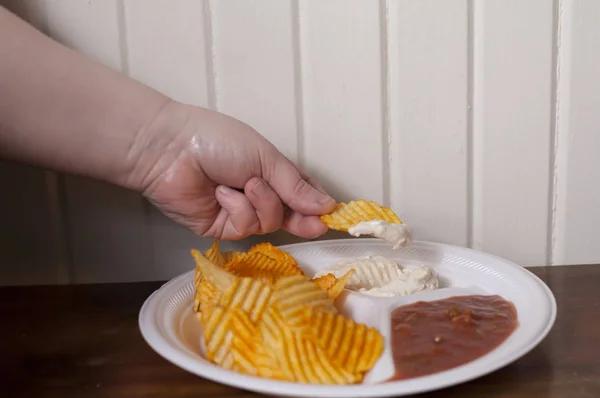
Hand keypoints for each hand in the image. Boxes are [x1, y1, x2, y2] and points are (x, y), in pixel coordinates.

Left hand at [136, 102, 336, 239]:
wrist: (171, 150)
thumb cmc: (219, 141)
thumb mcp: (265, 158)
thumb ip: (295, 186)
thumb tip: (327, 207)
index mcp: (271, 172)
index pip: (302, 193)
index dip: (318, 205)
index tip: (333, 215)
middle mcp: (258, 195)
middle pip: (290, 215)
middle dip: (301, 217)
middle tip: (316, 225)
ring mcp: (240, 213)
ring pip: (269, 222)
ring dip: (260, 202)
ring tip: (243, 183)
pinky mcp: (222, 228)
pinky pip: (244, 227)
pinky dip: (237, 209)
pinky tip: (222, 194)